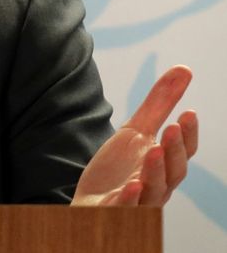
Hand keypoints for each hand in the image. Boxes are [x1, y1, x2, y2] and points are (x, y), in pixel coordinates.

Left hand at [72, 65, 198, 205]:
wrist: (92, 199)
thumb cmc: (120, 166)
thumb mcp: (136, 131)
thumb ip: (159, 103)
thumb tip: (184, 69)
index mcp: (165, 164)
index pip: (183, 151)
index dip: (188, 134)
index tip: (188, 113)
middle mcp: (157, 185)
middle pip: (173, 170)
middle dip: (174, 150)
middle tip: (171, 128)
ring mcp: (138, 201)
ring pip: (153, 190)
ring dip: (155, 171)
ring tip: (153, 150)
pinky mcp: (114, 211)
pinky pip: (125, 209)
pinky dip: (130, 200)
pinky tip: (131, 186)